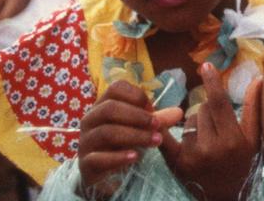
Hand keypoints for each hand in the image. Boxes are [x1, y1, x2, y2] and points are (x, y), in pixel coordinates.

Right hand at [77, 81, 180, 198]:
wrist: (102, 174)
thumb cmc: (122, 144)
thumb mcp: (140, 129)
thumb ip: (157, 120)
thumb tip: (179, 112)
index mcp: (102, 105)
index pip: (116, 88)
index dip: (137, 95)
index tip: (153, 108)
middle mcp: (90, 121)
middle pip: (110, 108)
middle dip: (138, 116)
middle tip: (158, 125)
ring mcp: (85, 142)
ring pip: (106, 132)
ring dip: (135, 135)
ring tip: (156, 141)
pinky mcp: (85, 165)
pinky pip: (98, 158)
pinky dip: (118, 157)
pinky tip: (136, 156)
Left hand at [161, 62, 261, 200]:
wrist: (224, 198)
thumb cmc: (242, 166)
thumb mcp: (253, 140)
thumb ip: (254, 108)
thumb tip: (258, 79)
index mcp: (232, 139)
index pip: (219, 104)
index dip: (212, 82)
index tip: (206, 65)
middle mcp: (210, 147)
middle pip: (202, 110)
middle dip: (208, 112)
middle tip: (216, 129)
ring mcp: (191, 156)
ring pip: (188, 122)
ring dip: (194, 124)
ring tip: (204, 140)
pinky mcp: (176, 163)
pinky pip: (166, 137)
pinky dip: (162, 129)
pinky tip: (158, 120)